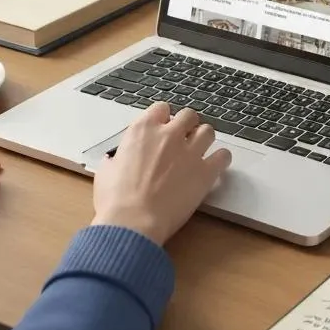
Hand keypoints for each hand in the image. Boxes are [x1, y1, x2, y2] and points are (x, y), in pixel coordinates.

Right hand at [90, 103, 231, 245]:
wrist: (133, 221)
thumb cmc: (116, 199)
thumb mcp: (106, 171)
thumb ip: (116, 159)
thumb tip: (114, 161)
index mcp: (143, 130)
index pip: (161, 108)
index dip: (163, 118)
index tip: (163, 127)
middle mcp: (169, 135)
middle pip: (188, 115)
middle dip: (187, 125)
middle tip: (183, 139)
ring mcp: (190, 152)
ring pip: (208, 131)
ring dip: (204, 139)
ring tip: (199, 150)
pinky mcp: (205, 172)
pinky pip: (223, 156)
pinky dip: (221, 159)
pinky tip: (216, 165)